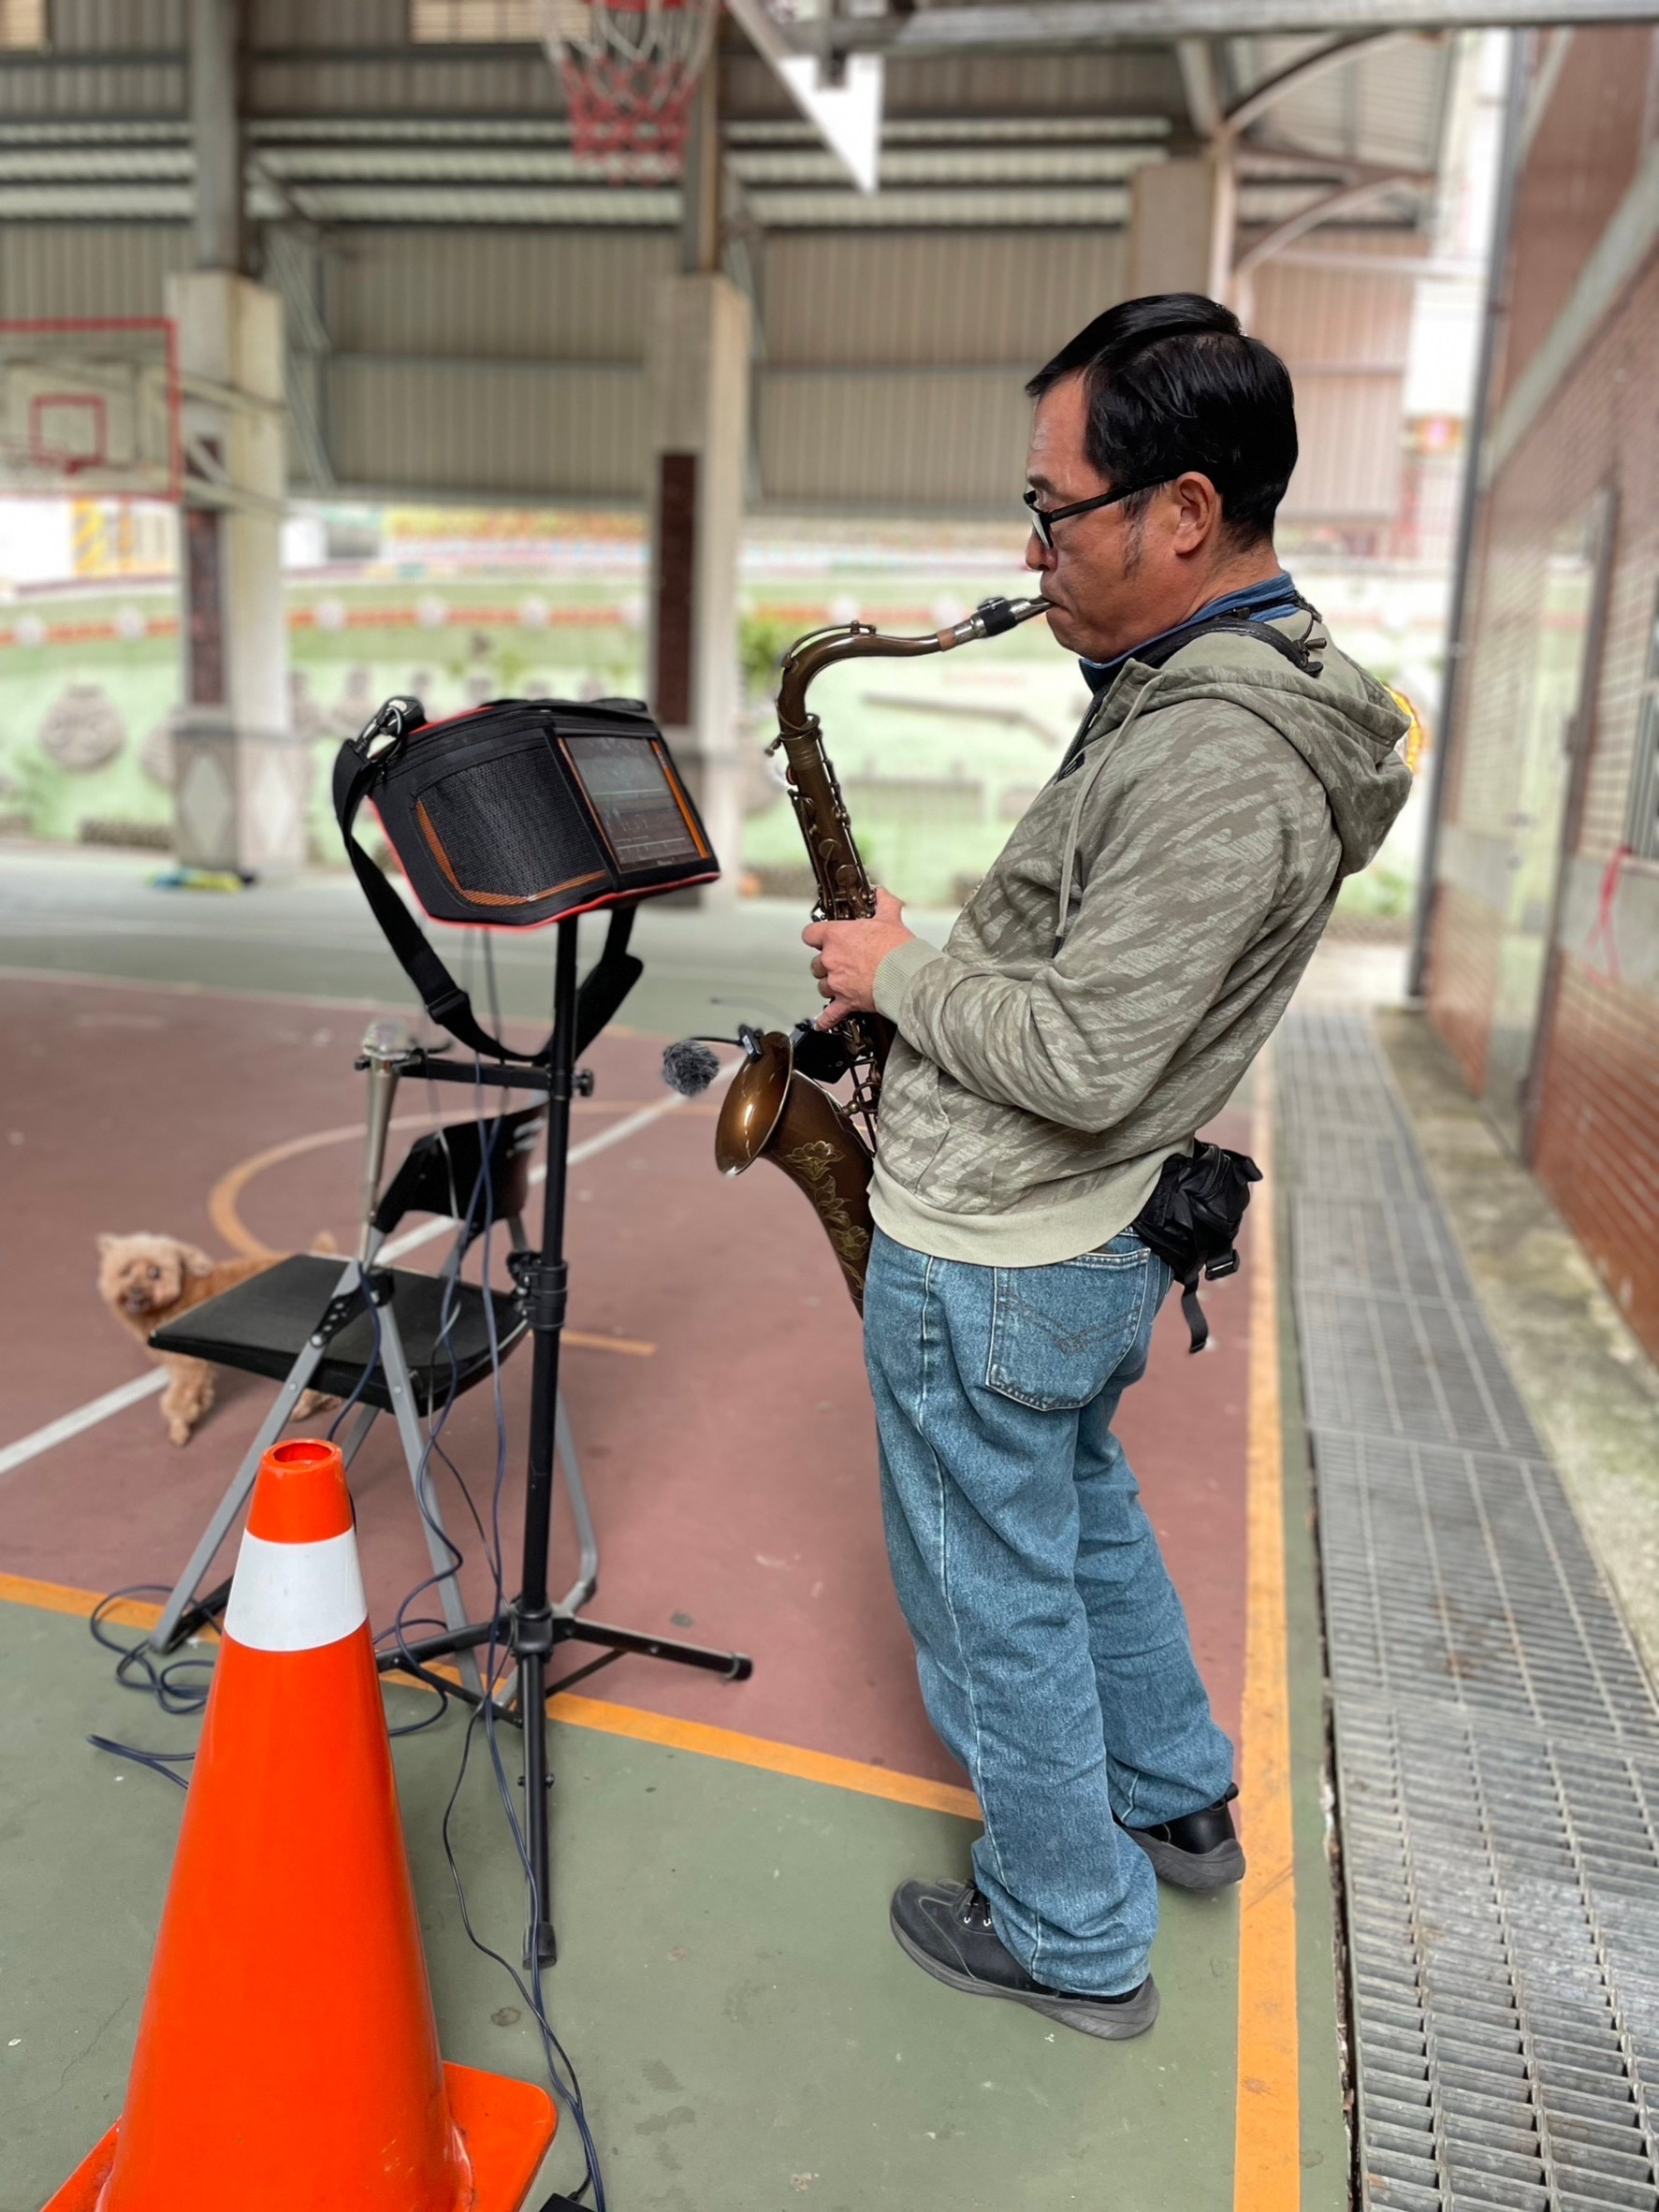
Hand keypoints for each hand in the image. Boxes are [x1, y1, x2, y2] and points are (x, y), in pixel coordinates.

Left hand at [803, 887, 911, 1027]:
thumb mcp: (890, 918)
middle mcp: (832, 960)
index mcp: (837, 937)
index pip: (810, 934)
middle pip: (816, 964)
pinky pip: (830, 1014)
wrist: (907, 975)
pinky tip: (824, 1022)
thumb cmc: (897, 949)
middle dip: (827, 965)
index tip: (821, 938)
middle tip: (842, 963)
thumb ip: (884, 903)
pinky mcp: (846, 1002)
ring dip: (831, 986)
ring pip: (823, 987)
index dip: (816, 936)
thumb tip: (883, 893)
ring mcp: (837, 982)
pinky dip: (827, 1019)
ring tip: (844, 984)